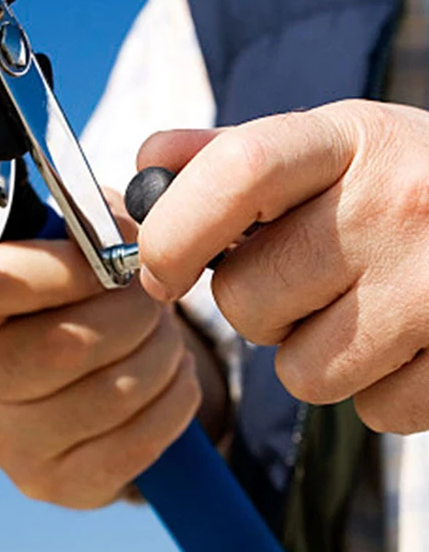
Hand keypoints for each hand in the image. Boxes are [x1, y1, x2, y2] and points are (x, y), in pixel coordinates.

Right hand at [0, 229, 202, 508]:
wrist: (61, 374)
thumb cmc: (64, 292)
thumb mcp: (65, 241)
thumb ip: (91, 222)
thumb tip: (136, 233)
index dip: (69, 266)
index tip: (113, 256)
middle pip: (67, 346)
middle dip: (136, 312)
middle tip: (154, 296)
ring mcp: (5, 442)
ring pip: (111, 395)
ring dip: (163, 355)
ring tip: (161, 337)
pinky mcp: (52, 484)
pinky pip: (135, 446)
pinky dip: (173, 405)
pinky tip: (169, 381)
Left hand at [136, 99, 428, 434]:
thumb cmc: (408, 186)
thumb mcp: (334, 149)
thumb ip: (234, 156)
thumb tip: (149, 162)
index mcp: (350, 139)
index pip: (234, 172)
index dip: (172, 233)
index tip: (158, 272)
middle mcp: (400, 203)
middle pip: (247, 298)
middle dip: (254, 307)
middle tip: (302, 283)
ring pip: (302, 373)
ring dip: (314, 356)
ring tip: (360, 309)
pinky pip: (374, 412)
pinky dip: (378, 390)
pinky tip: (407, 342)